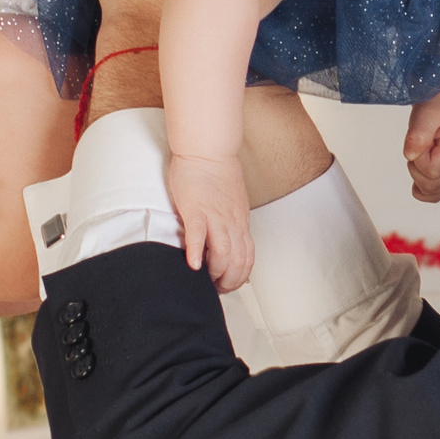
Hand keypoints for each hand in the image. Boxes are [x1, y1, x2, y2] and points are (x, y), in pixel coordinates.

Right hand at [168, 151, 254, 289]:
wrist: (208, 149)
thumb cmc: (215, 174)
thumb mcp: (230, 203)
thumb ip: (228, 222)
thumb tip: (226, 240)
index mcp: (239, 222)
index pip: (247, 258)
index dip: (239, 277)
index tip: (226, 285)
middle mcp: (232, 222)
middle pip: (238, 261)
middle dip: (228, 282)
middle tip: (215, 289)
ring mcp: (215, 216)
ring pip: (224, 253)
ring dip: (215, 273)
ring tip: (204, 281)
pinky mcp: (196, 209)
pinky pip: (199, 234)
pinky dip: (197, 253)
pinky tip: (192, 264)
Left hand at [404, 99, 439, 202]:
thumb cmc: (436, 110)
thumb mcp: (426, 115)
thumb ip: (418, 134)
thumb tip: (410, 156)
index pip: (431, 172)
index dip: (419, 159)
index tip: (422, 141)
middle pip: (430, 186)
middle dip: (417, 167)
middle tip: (422, 146)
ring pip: (430, 192)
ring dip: (418, 174)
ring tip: (425, 153)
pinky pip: (434, 196)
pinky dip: (422, 187)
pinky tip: (422, 170)